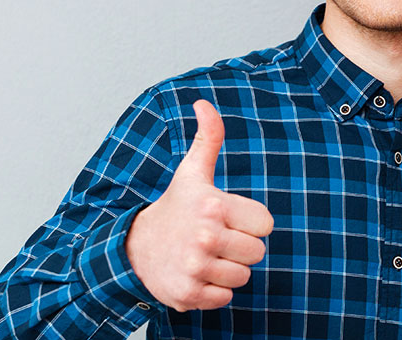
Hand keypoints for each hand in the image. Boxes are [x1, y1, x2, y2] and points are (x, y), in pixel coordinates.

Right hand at [126, 99, 274, 310]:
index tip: (229, 218)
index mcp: (213, 205)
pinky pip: (226, 298)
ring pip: (244, 277)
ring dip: (228, 269)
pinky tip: (197, 273)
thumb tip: (203, 103)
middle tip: (216, 238)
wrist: (134, 248)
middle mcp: (205, 237)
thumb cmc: (175, 208)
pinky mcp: (189, 295)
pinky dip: (214, 290)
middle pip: (257, 253)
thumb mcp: (192, 172)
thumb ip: (208, 138)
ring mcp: (196, 268)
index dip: (251, 222)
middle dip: (240, 247)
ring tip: (206, 255)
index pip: (266, 224)